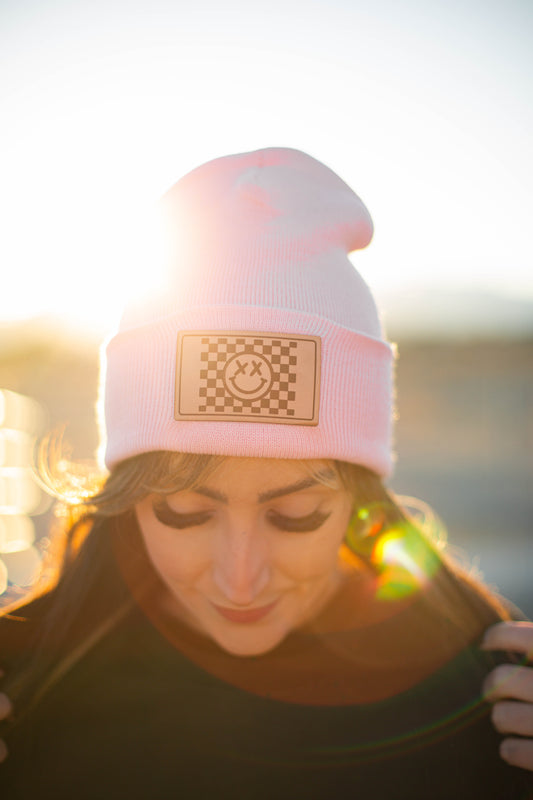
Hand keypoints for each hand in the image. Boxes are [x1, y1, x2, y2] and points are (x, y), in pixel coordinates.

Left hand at [482, 621, 532, 771]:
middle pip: (502, 680)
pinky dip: (510, 750)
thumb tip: (512, 639)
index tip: (487, 642)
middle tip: (493, 690)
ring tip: (505, 718)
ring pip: (503, 717)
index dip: (498, 636)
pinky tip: (513, 747)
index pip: (522, 638)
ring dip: (501, 718)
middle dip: (491, 686)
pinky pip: (515, 752)